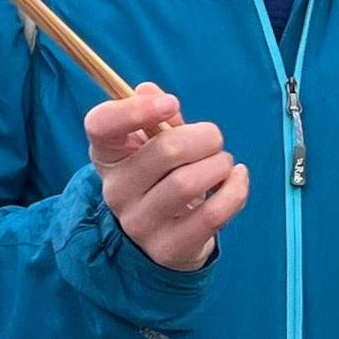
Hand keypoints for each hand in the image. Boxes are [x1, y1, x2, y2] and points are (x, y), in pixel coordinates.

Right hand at [85, 85, 246, 271]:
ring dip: (218, 164)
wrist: (163, 234)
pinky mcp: (168, 248)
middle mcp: (116, 190)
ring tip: (223, 162)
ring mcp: (140, 224)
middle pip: (164, 151)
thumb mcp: (151, 143)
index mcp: (108, 154)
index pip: (100, 124)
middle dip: (204, 136)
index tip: (171, 104)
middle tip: (214, 138)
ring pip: (188, 183)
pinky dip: (235, 190)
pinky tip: (237, 178)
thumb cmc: (161, 176)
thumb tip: (149, 90)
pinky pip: (211, 215)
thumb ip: (156, 116)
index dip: (134, 109)